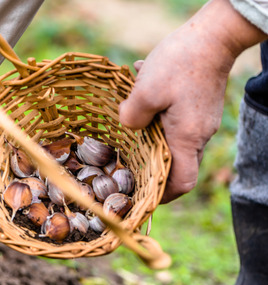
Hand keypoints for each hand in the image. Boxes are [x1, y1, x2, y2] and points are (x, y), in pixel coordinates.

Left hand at [118, 0, 264, 202]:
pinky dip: (157, 115)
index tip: (142, 194)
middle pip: (176, 165)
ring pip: (172, 140)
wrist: (213, 35)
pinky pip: (175, 121)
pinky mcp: (198, 107)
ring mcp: (201, 121)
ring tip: (129, 117)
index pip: (182, 183)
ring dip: (149, 134)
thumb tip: (126, 127)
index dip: (162, 195)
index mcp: (186, 138)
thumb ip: (131, 117)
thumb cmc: (180, 63)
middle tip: (125, 164)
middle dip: (150, 167)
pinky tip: (140, 92)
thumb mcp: (145, 92)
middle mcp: (199, 135)